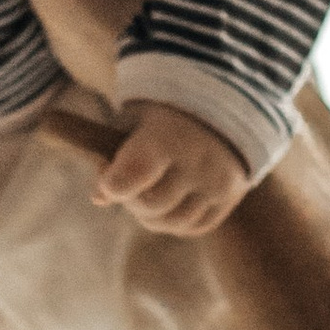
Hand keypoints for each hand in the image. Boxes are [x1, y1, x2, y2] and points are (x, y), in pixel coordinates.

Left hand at [92, 100, 251, 237]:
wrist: (223, 103)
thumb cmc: (164, 112)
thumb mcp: (134, 120)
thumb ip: (113, 155)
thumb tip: (99, 198)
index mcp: (168, 136)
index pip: (132, 175)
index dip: (112, 184)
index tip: (109, 177)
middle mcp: (198, 162)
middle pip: (149, 206)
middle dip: (130, 198)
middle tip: (130, 180)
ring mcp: (218, 183)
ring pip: (170, 222)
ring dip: (151, 213)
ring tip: (149, 188)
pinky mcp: (230, 198)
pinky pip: (193, 226)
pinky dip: (175, 218)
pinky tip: (171, 196)